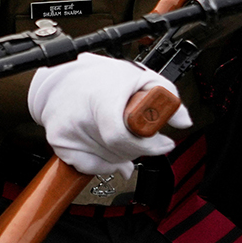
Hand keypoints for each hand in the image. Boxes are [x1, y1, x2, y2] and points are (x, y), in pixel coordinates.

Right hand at [27, 54, 188, 176]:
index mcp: (101, 99)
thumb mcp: (139, 76)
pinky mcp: (58, 142)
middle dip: (139, 150)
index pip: (123, 138)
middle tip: (143, 137)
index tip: (162, 143)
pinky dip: (102, 162)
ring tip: (121, 135)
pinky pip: (88, 166)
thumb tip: (182, 121)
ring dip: (121, 156)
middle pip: (120, 153)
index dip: (148, 146)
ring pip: (108, 162)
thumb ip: (167, 95)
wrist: (61, 78)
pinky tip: (105, 146)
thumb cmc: (100, 76)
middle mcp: (80, 118)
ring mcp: (67, 132)